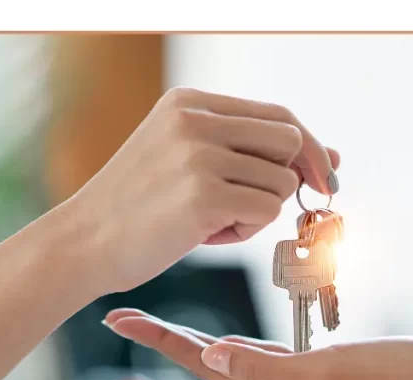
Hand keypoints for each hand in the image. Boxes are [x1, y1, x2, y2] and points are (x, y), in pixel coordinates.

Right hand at [68, 87, 340, 293]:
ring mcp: (199, 157)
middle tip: (264, 207)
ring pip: (280, 183)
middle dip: (294, 178)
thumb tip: (328, 158)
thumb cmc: (137, 209)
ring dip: (257, 212)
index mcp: (189, 103)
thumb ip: (247, 151)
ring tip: (211, 222)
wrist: (84, 243)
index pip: (276, 114)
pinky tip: (206, 235)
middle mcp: (195, 121)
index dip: (307, 148)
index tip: (322, 177)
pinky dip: (246, 232)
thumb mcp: (184, 159)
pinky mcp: (203, 197)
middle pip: (290, 141)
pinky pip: (266, 212)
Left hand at [102, 309, 412, 379]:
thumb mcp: (335, 372)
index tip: (120, 319)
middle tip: (123, 315)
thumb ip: (273, 368)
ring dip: (196, 344)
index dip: (162, 341)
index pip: (207, 367)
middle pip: (211, 366)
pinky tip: (225, 340)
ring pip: (235, 364)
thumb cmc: (403, 378)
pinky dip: (238, 346)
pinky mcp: (321, 379)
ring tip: (159, 325)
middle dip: (167, 341)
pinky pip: (266, 361)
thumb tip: (214, 358)